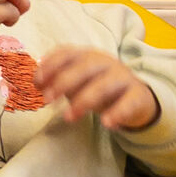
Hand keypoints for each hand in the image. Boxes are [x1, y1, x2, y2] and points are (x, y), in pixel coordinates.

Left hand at [35, 46, 159, 130]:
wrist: (136, 98)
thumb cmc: (97, 87)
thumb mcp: (76, 82)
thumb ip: (57, 80)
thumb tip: (37, 83)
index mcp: (87, 55)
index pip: (67, 53)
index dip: (50, 66)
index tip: (37, 82)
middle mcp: (105, 62)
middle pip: (84, 67)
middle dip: (63, 82)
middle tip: (47, 100)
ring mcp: (123, 77)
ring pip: (103, 85)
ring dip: (84, 101)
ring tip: (69, 118)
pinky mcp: (138, 95)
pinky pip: (129, 102)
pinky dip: (118, 112)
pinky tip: (107, 123)